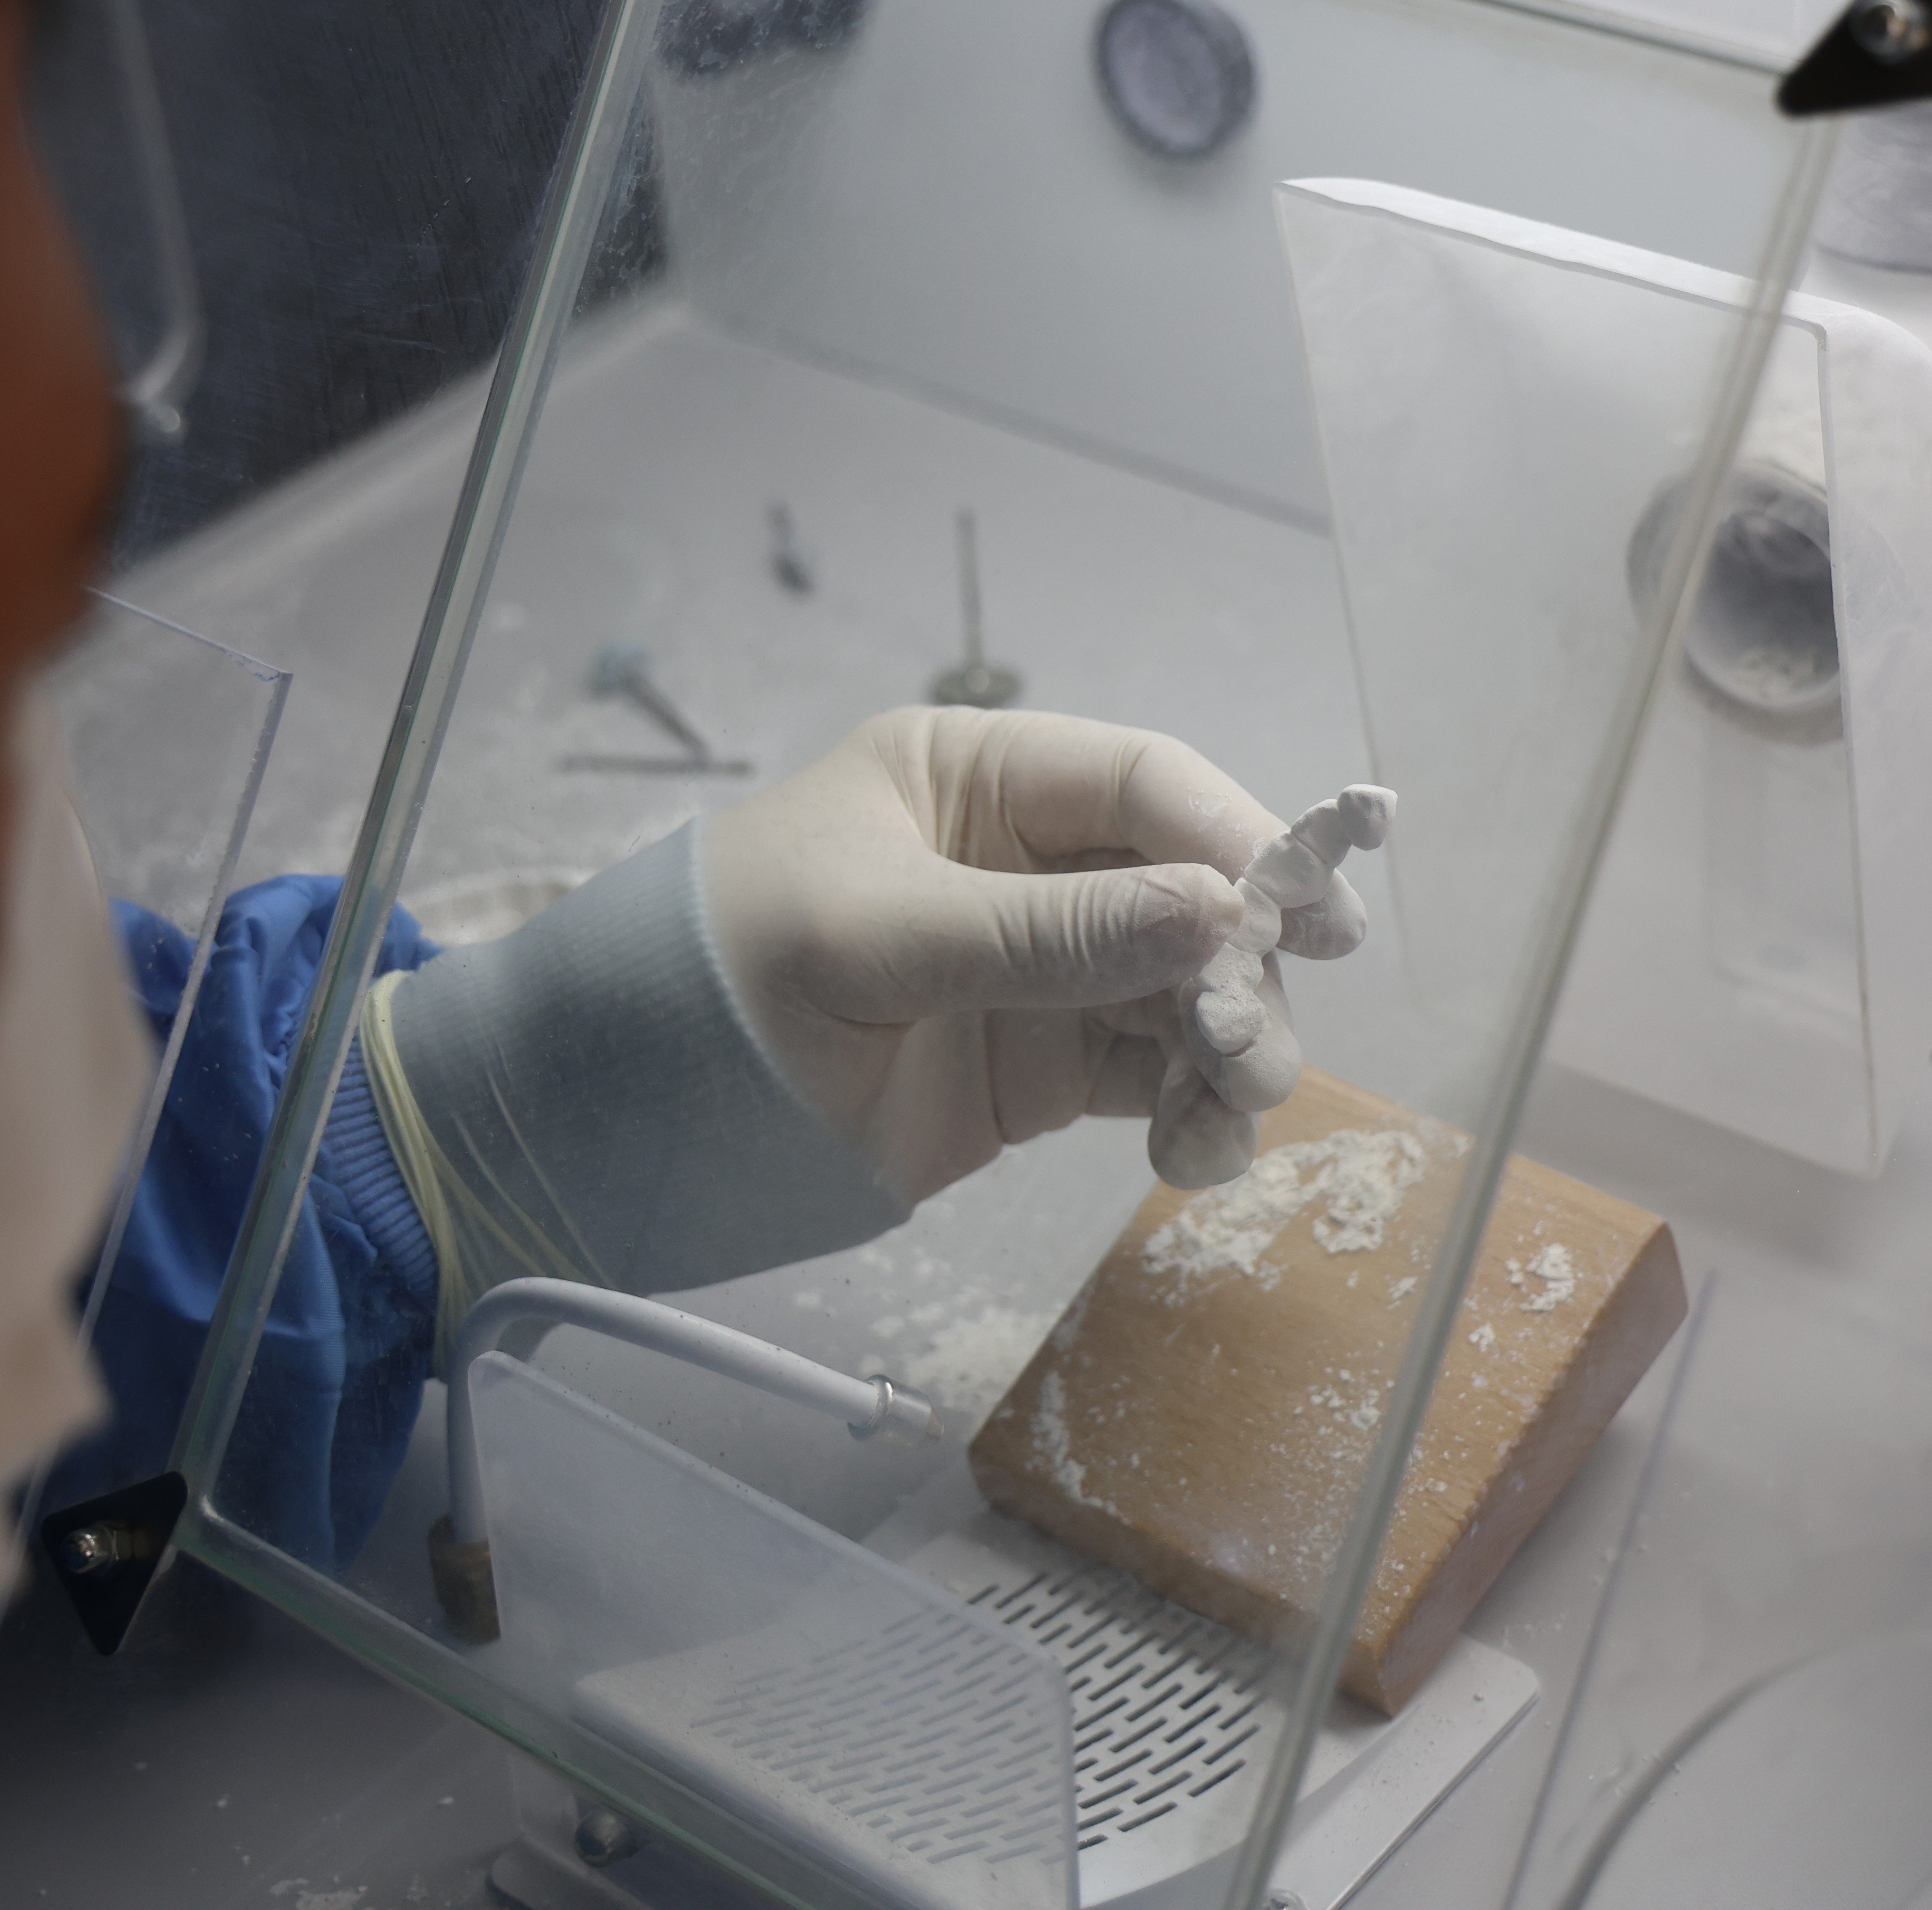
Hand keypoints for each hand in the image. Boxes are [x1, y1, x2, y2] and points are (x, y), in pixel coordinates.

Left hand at [701, 708, 1368, 1201]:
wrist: (625, 1115)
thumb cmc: (720, 974)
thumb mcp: (878, 934)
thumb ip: (1045, 933)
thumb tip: (1215, 914)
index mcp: (976, 779)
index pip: (1140, 785)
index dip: (1235, 838)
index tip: (1306, 914)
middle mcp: (1026, 863)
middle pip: (1189, 894)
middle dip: (1242, 967)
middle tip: (1257, 1045)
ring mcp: (1042, 971)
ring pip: (1187, 994)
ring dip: (1230, 1050)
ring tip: (1228, 1111)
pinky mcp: (1040, 1069)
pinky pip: (1151, 1077)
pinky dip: (1191, 1113)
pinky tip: (1190, 1152)